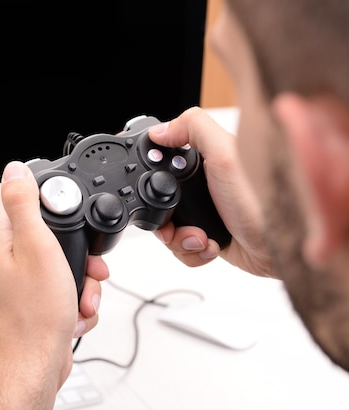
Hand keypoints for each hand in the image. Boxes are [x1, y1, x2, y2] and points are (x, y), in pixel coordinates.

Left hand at [0, 161, 108, 409]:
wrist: (32, 368)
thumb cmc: (33, 317)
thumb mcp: (37, 248)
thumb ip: (24, 205)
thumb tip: (14, 169)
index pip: (5, 193)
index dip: (32, 186)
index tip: (56, 195)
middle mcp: (1, 257)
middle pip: (40, 228)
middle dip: (71, 244)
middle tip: (85, 260)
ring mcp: (15, 281)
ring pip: (55, 261)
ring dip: (78, 276)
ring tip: (81, 293)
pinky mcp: (30, 301)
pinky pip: (58, 287)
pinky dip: (73, 297)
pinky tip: (74, 312)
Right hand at [148, 107, 272, 276]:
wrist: (282, 249)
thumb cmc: (263, 202)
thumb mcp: (225, 154)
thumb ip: (193, 129)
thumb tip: (160, 130)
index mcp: (208, 160)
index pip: (165, 163)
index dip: (155, 177)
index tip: (158, 191)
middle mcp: (207, 186)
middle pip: (161, 200)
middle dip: (166, 218)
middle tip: (179, 222)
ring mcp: (207, 212)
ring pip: (169, 228)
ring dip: (181, 238)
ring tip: (201, 237)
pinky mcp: (211, 236)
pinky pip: (183, 248)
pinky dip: (192, 251)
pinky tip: (210, 245)